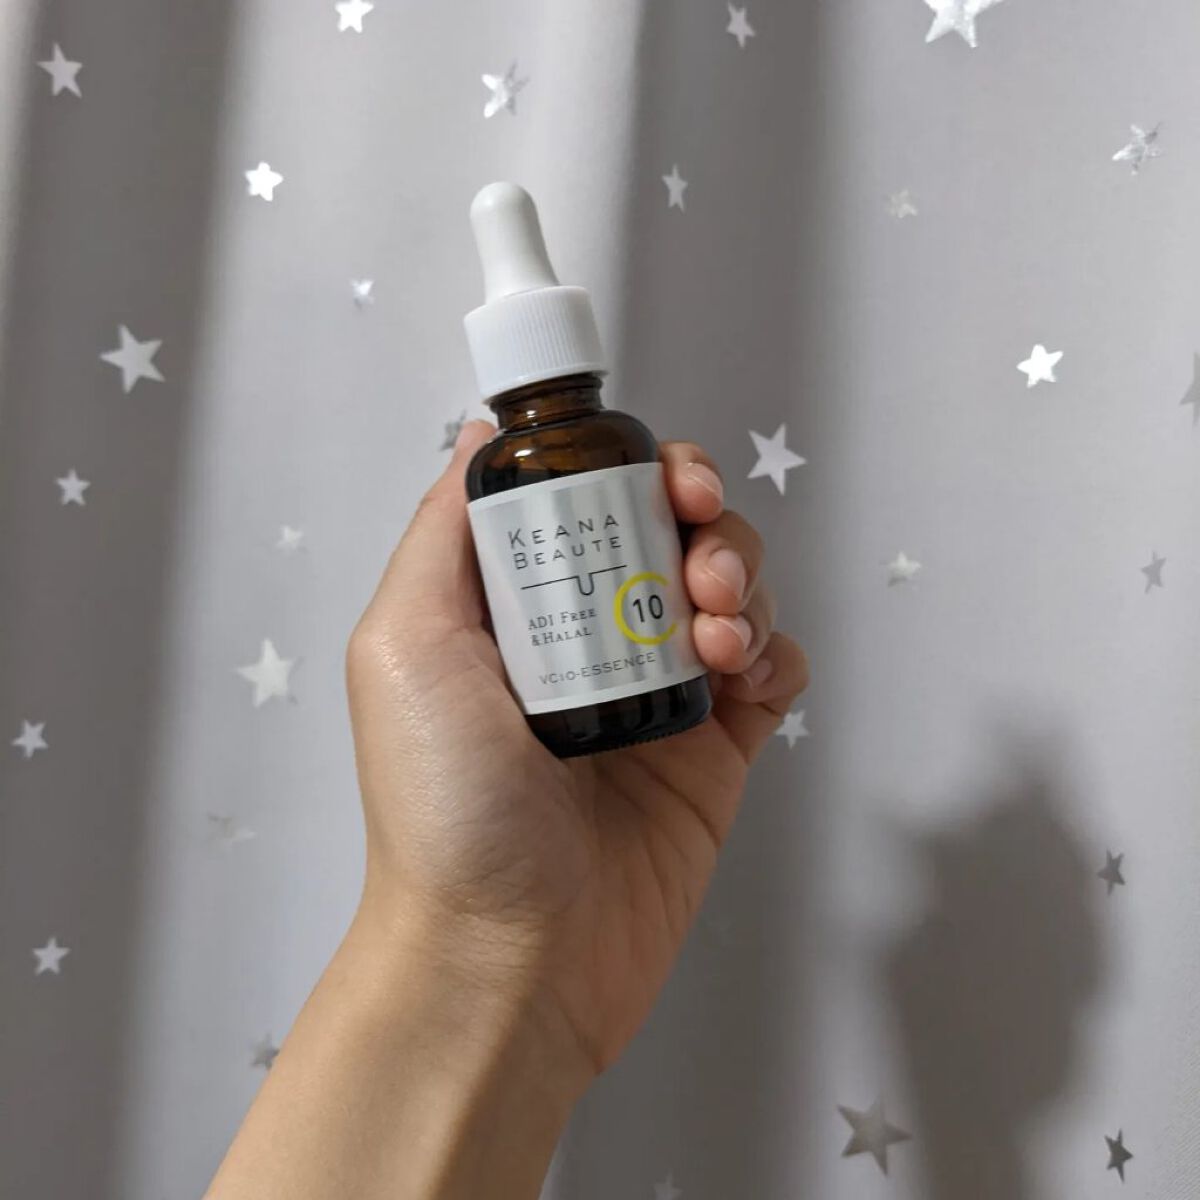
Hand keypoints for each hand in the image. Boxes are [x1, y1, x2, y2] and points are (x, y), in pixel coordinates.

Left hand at [346, 421, 808, 1089]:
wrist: (511, 958)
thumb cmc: (445, 807)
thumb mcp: (405, 645)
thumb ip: (442, 532)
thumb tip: (481, 434)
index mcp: (517, 606)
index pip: (590, 499)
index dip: (634, 468)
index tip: (662, 476)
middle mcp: (588, 637)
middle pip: (672, 532)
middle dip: (703, 519)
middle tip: (700, 556)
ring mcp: (656, 694)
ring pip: (730, 589)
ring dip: (741, 582)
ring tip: (716, 632)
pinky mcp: (714, 752)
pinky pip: (771, 670)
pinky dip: (775, 653)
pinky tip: (746, 677)